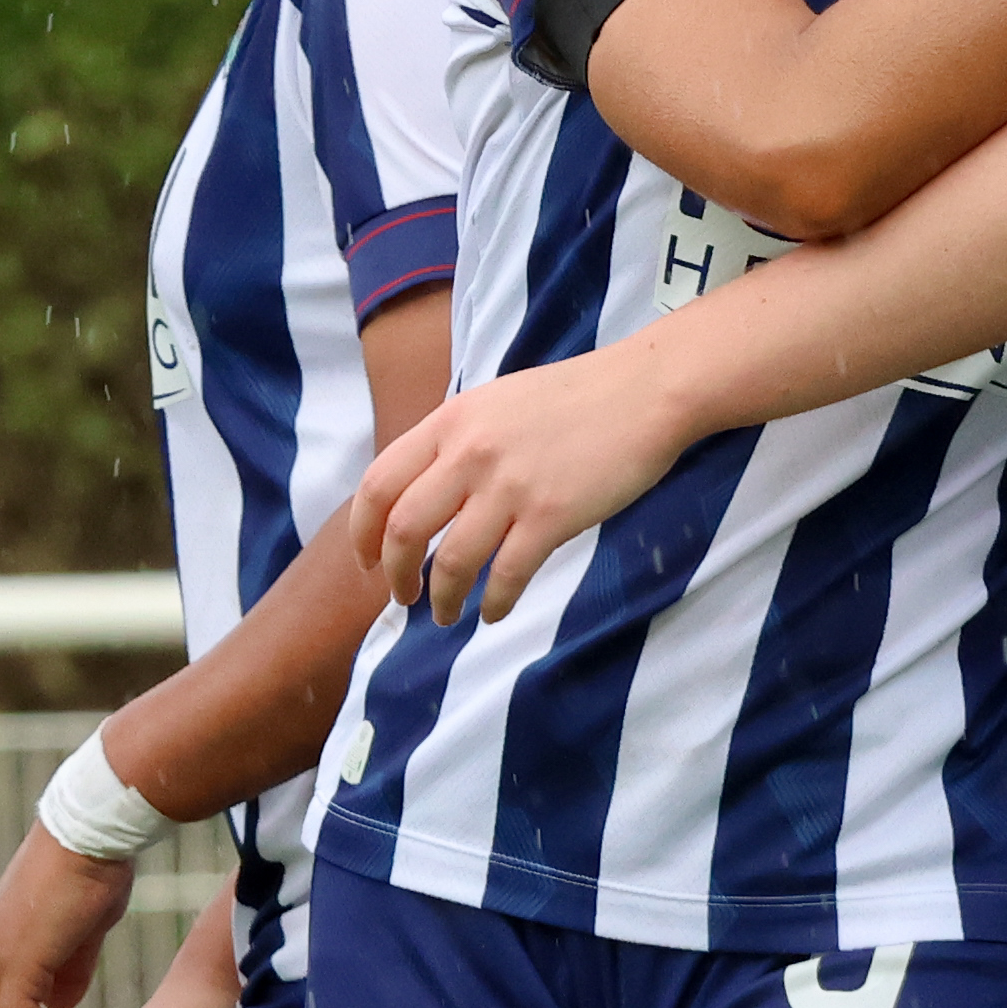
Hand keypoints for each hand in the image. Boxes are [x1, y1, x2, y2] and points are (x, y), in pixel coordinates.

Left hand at [365, 341, 704, 627]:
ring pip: (452, 561)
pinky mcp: (551, 516)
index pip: (379, 483)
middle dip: (396, 575)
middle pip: (405, 529)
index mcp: (450, 422)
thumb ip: (456, 441)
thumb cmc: (574, 398)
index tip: (367, 561)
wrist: (643, 392)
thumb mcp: (495, 403)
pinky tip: (493, 612)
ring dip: (442, 599)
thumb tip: (424, 491)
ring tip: (446, 615)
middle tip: (402, 598)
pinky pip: (508, 575)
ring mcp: (510, 486)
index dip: (363, 531)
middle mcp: (470, 453)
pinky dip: (494, 602)